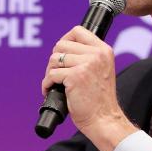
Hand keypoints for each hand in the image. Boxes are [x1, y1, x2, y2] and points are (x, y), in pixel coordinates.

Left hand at [42, 26, 135, 150]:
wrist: (104, 119)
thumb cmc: (99, 100)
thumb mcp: (100, 70)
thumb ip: (88, 57)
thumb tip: (62, 49)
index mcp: (104, 50)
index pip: (78, 31)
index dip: (65, 40)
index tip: (62, 53)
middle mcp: (97, 54)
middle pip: (62, 45)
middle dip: (55, 60)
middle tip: (57, 74)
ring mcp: (86, 64)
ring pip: (54, 59)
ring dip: (49, 72)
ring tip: (55, 83)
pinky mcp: (75, 76)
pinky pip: (51, 74)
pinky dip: (47, 84)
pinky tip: (51, 91)